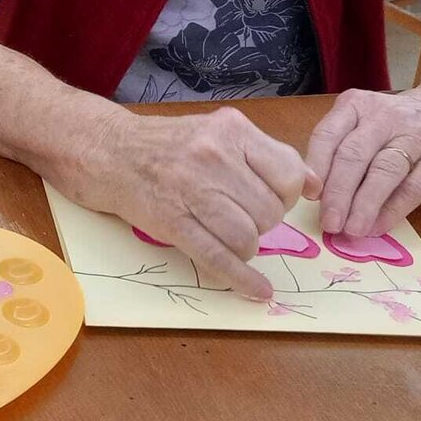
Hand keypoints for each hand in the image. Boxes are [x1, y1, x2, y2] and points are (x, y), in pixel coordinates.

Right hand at [73, 107, 318, 300]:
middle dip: (262, 224)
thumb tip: (315, 185)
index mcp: (230, 129)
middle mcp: (213, 154)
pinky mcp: (171, 221)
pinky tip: (257, 290)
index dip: (285, 196)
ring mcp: (190, 188)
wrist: (106, 150)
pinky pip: (218, 257)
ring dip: (246, 246)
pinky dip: (242, 279)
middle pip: (268, 211)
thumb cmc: (166, 145)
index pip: (288, 174)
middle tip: (240, 216)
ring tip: (228, 235)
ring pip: (247, 237)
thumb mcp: (218, 132)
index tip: (270, 199)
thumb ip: (265, 155)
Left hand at [306, 79, 420, 237]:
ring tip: (351, 230)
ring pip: (383, 172)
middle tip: (328, 223)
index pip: (328, 134)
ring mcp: (414, 138)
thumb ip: (343, 147)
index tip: (309, 194)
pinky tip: (378, 226)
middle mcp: (383, 118)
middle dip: (338, 193)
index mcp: (357, 106)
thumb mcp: (368, 120)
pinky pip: (412, 188)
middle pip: (354, 156)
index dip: (316, 166)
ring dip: (364, 205)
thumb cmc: (401, 122)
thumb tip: (317, 194)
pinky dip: (392, 210)